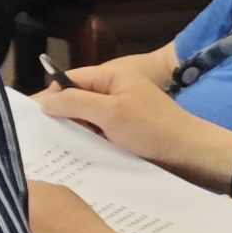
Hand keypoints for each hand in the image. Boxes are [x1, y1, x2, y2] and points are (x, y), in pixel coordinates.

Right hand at [36, 60, 231, 188]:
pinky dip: (91, 142)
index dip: (53, 95)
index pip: (70, 78)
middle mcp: (115, 90)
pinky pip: (100, 133)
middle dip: (64, 116)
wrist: (191, 154)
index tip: (40, 117)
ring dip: (78, 132)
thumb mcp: (110, 113)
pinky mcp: (126, 132)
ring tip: (65, 149)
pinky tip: (84, 156)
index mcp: (113, 76)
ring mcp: (121, 112)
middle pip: (77, 99)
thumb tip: (45, 102)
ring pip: (87, 118)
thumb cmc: (153, 128)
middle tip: (52, 138)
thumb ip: (75, 103)